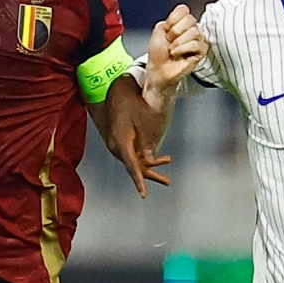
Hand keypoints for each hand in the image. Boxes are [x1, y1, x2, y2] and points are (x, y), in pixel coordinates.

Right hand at [102, 75, 172, 197]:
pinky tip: (161, 157)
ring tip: (169, 160)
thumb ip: (147, 141)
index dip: (139, 181)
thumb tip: (151, 160)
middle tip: (168, 182)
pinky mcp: (119, 141)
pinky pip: (132, 153)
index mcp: (120, 142)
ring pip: (134, 160)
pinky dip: (146, 156)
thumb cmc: (130, 102)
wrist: (114, 88)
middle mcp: (116, 146)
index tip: (143, 194)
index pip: (131, 166)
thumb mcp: (143, 120)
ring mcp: (116, 144)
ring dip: (151, 164)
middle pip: (134, 166)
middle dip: (151, 174)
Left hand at [143, 4, 205, 107]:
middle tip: (169, 41)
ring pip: (194, 32)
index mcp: (181, 22)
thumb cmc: (158, 53)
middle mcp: (191, 29)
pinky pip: (196, 44)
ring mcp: (198, 39)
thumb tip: (183, 20)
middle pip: (190, 19)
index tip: (166, 30)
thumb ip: (170, 20)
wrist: (158, 69)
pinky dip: (183, 49)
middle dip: (175, 31)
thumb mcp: (159, 30)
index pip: (184, 10)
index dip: (173, 19)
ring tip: (172, 50)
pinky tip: (177, 54)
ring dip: (178, 42)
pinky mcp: (201, 51)